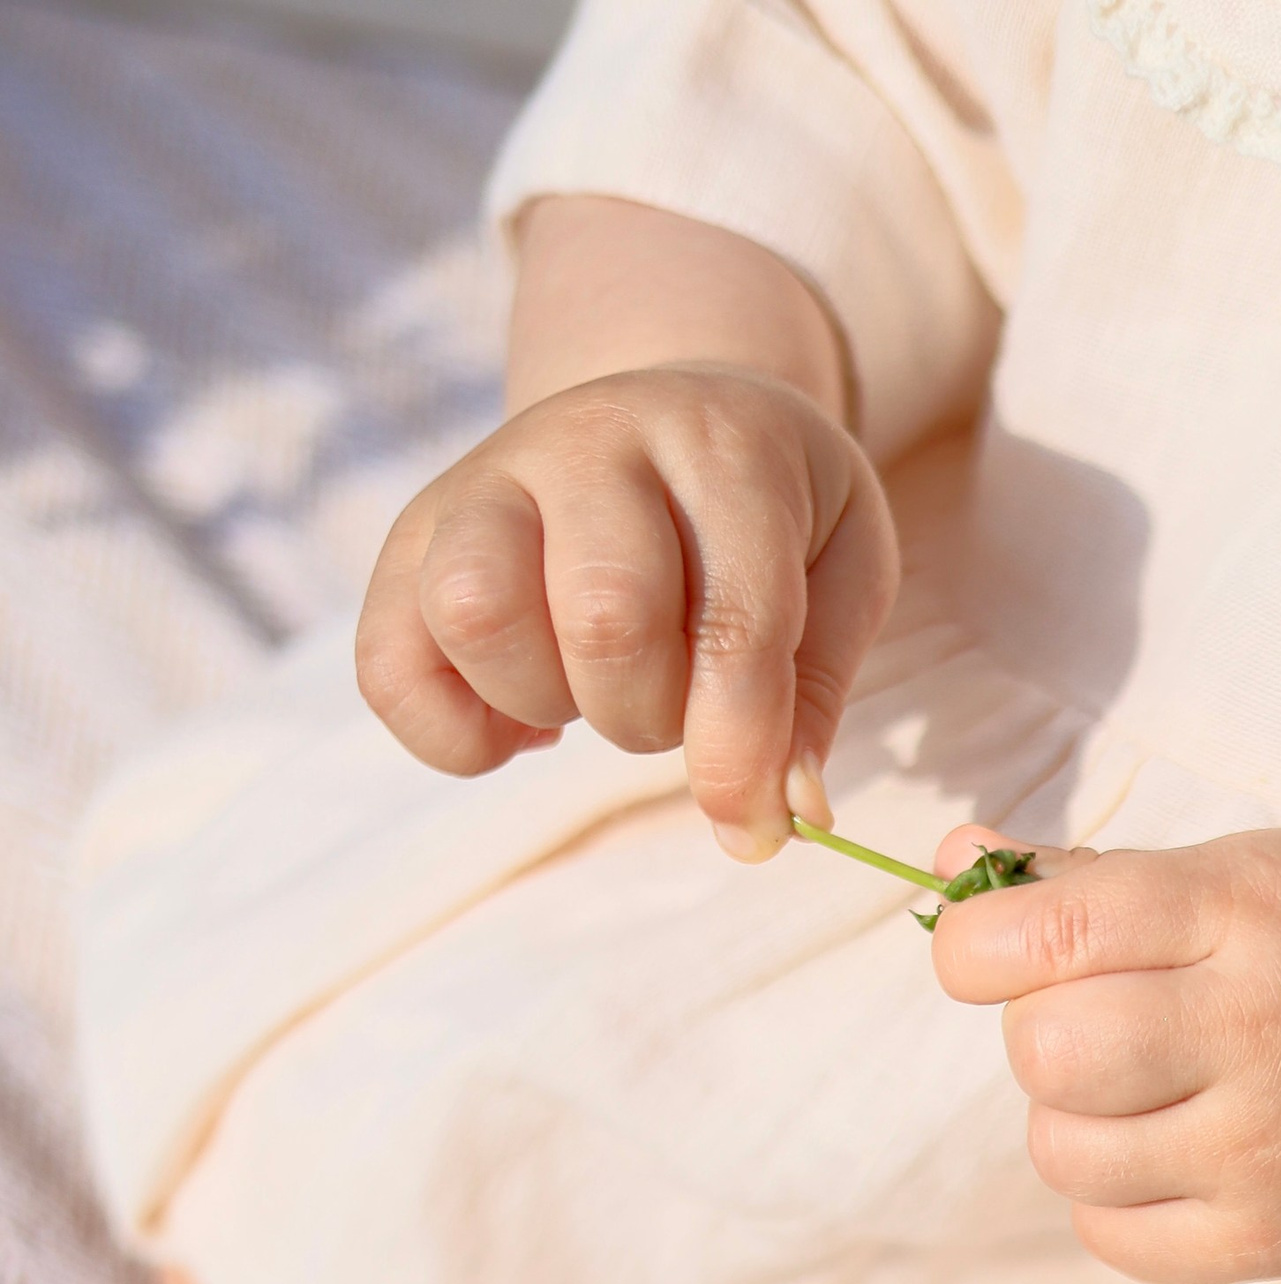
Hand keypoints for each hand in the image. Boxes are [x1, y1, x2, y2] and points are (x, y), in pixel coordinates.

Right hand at [354, 363, 895, 858]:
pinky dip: (455, 735)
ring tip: (590, 689)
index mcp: (722, 445)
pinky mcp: (410, 537)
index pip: (733, 622)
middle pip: (603, 619)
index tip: (755, 823)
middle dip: (652, 716)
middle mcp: (589, 441)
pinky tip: (525, 712)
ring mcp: (483, 480)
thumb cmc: (764, 513)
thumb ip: (817, 689)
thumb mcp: (843, 569)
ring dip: (548, 704)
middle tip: (673, 702)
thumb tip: (787, 810)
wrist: (663, 415)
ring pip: (478, 618)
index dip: (742, 750)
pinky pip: (389, 669)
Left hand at [929, 827, 1280, 1283]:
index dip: (974, 946)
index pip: (1048, 933)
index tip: (984, 951)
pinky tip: (1171, 1156)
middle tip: (1097, 1025)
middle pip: (1045, 1052)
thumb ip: (1088, 879)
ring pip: (1062, 1149)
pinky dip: (1111, 1197)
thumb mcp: (1239, 875)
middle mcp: (1264, 1029)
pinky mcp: (1267, 1242)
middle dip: (1038, 1035)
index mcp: (1247, 911)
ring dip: (1072, 1120)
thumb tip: (950, 861)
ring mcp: (1268, 1149)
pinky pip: (1106, 1233)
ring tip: (1144, 1094)